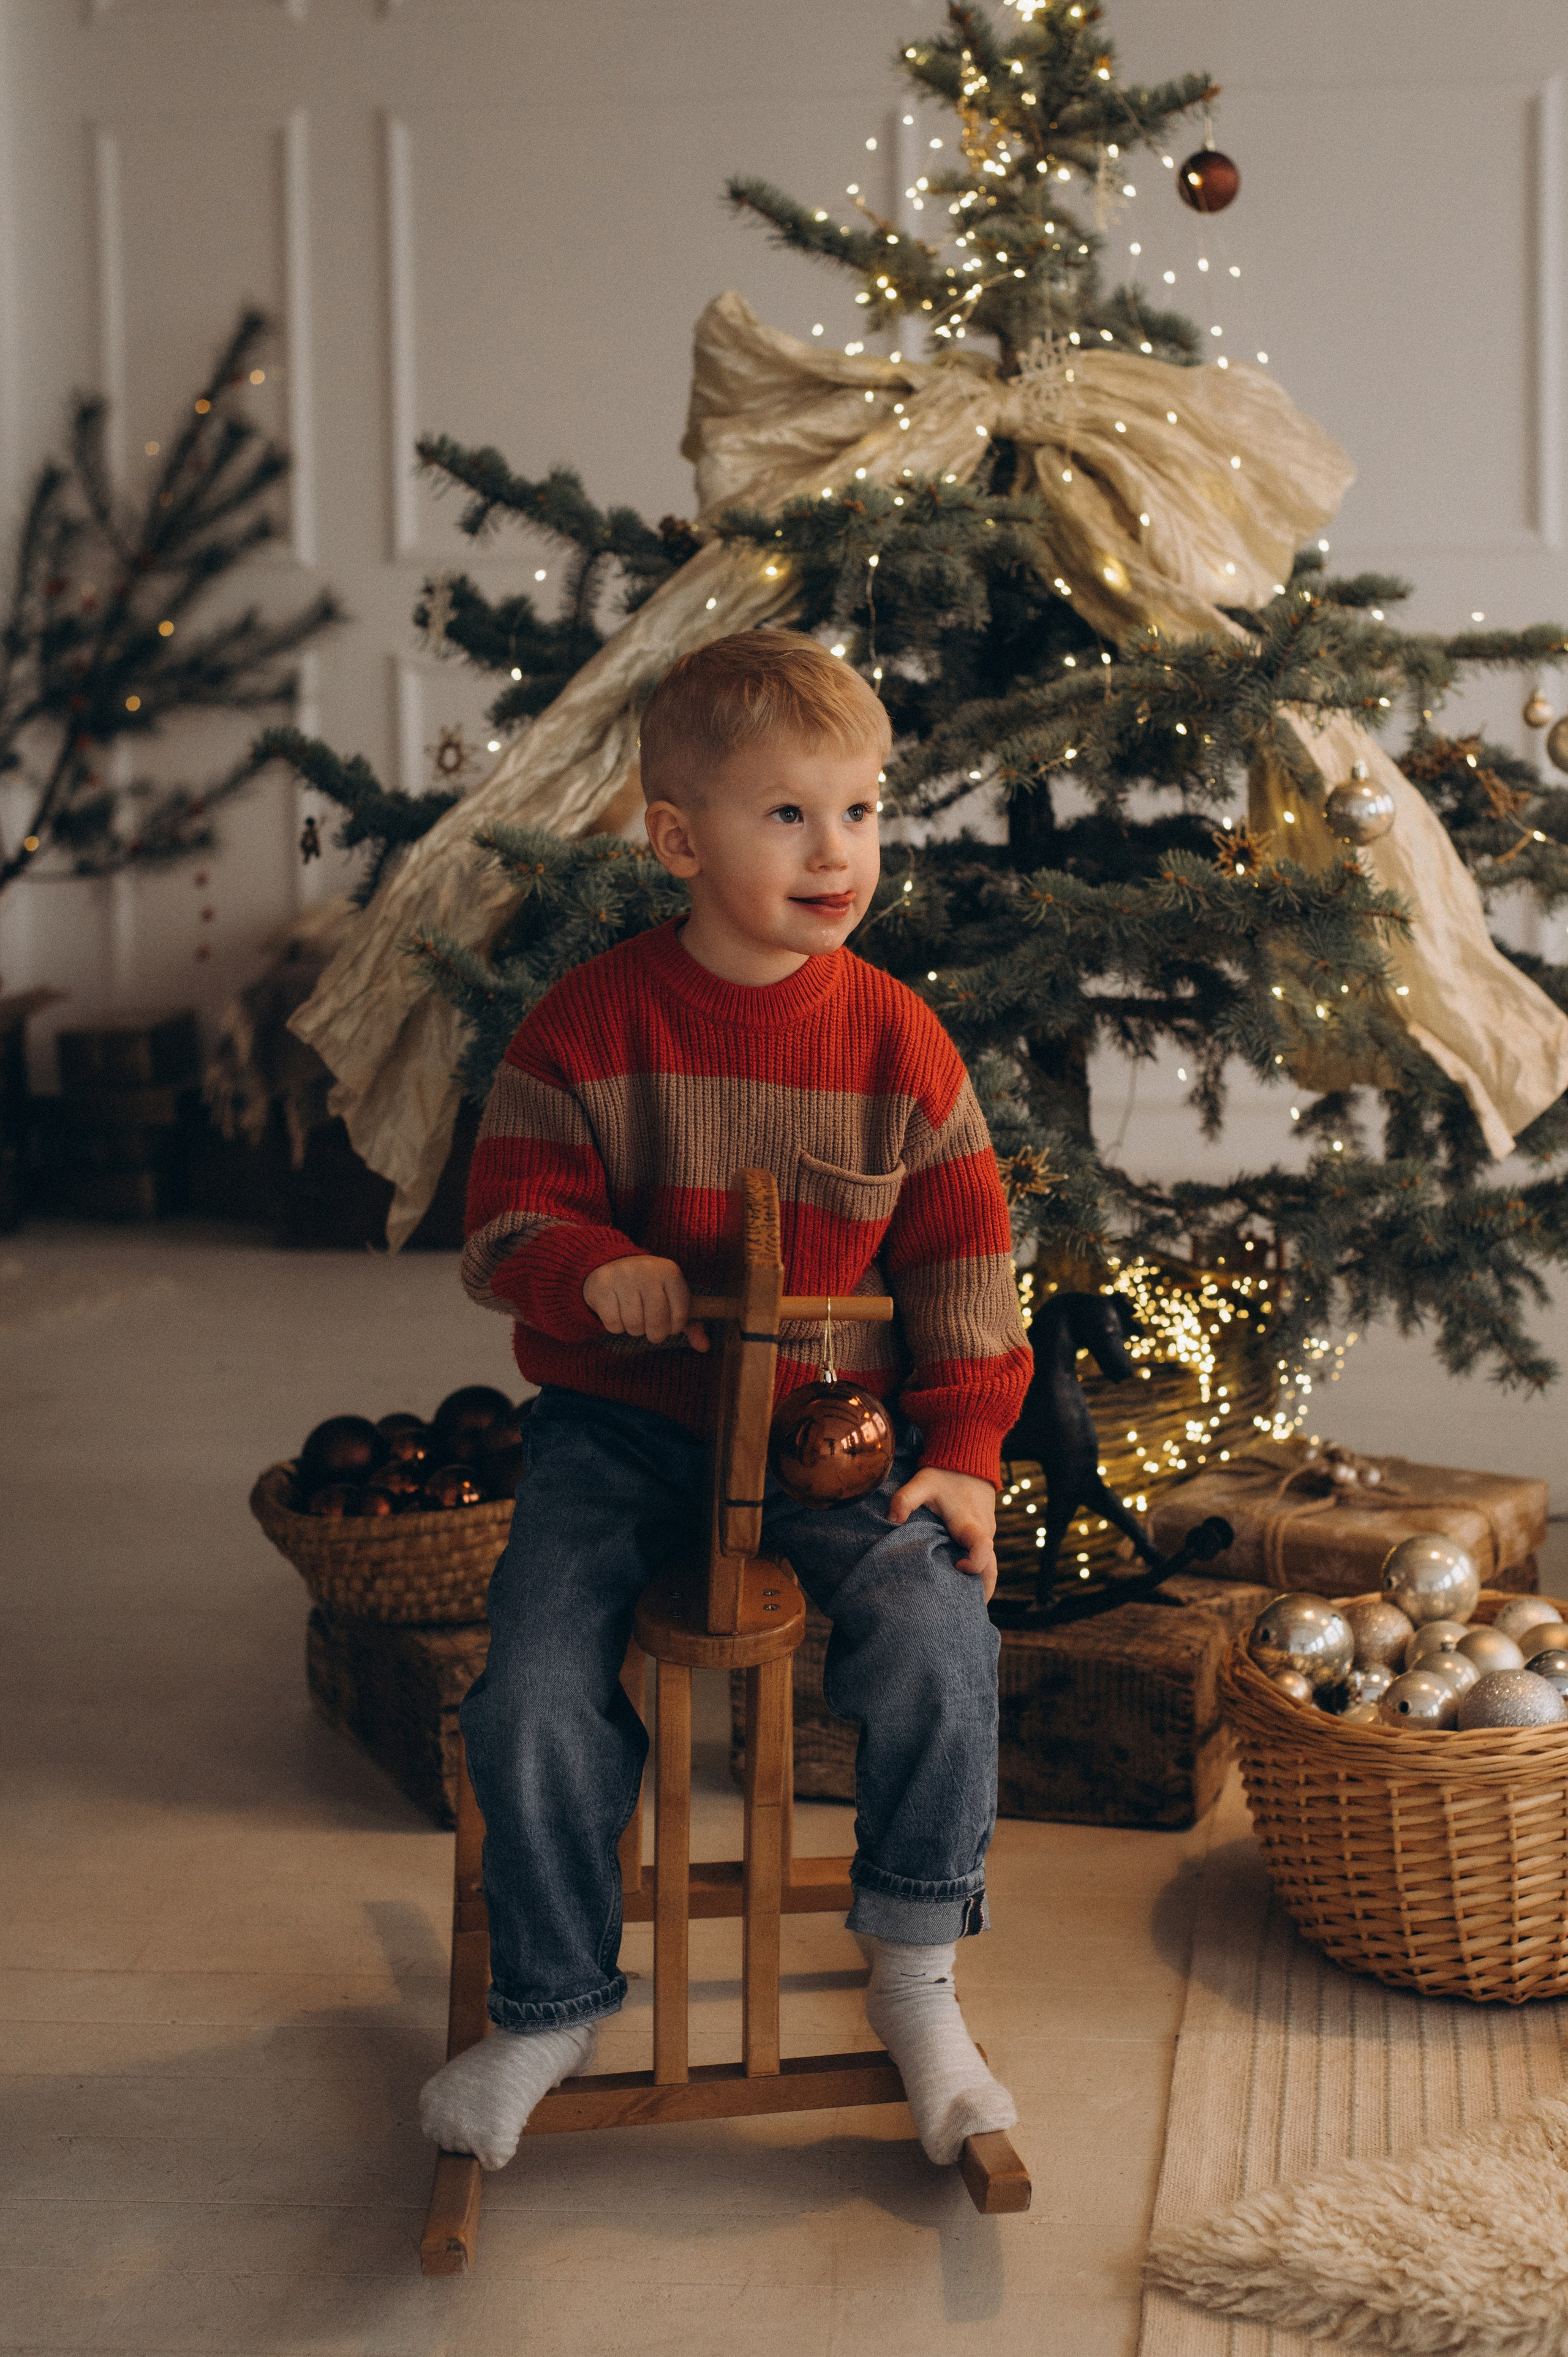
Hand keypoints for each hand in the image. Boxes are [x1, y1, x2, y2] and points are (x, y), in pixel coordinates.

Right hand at [582, 1256, 708, 1350]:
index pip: (680, 1314)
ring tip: (633, 1317)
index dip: (674, 1327)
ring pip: (634, 1324)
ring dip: (634, 1330)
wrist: (610, 1264)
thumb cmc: (648, 1287)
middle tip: (651, 1329)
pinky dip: (617, 1327)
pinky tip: (618, 1313)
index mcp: (670, 1272)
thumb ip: (690, 1323)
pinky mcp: (602, 1287)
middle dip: (655, 1334)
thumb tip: (704, 1347)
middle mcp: (647, 1271)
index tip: (669, 1324)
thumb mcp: (671, 1298)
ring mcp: (623, 1278)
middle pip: (656, 1321)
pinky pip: (614, 1324)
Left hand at [888, 1467, 997, 1599]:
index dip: (974, 1564)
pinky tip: (961, 1585)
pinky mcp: (984, 1533)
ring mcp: (987, 1533)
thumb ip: (905, 1499)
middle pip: (992, 1569)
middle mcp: (984, 1531)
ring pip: (991, 1565)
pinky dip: (978, 1572)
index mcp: (969, 1523)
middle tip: (963, 1613)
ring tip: (960, 1606)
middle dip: (981, 1591)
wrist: (968, 1458)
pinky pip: (986, 1558)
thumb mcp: (921, 1482)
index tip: (957, 1568)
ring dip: (979, 1583)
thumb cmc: (943, 1473)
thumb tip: (891, 1519)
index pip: (982, 1549)